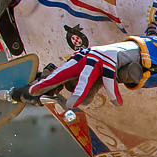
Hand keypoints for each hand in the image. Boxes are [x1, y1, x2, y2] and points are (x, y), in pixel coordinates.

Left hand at [26, 42, 150, 109]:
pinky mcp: (110, 62)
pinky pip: (109, 81)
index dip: (46, 83)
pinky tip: (117, 103)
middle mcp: (82, 59)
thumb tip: (77, 105)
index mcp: (75, 63)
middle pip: (65, 73)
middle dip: (53, 83)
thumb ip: (85, 91)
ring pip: (84, 79)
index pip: (58, 74)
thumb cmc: (104, 68)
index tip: (33, 90)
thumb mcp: (93, 80)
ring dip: (79, 93)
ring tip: (74, 104)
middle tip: (41, 92)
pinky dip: (113, 93)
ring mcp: (96, 60)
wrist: (123, 52)